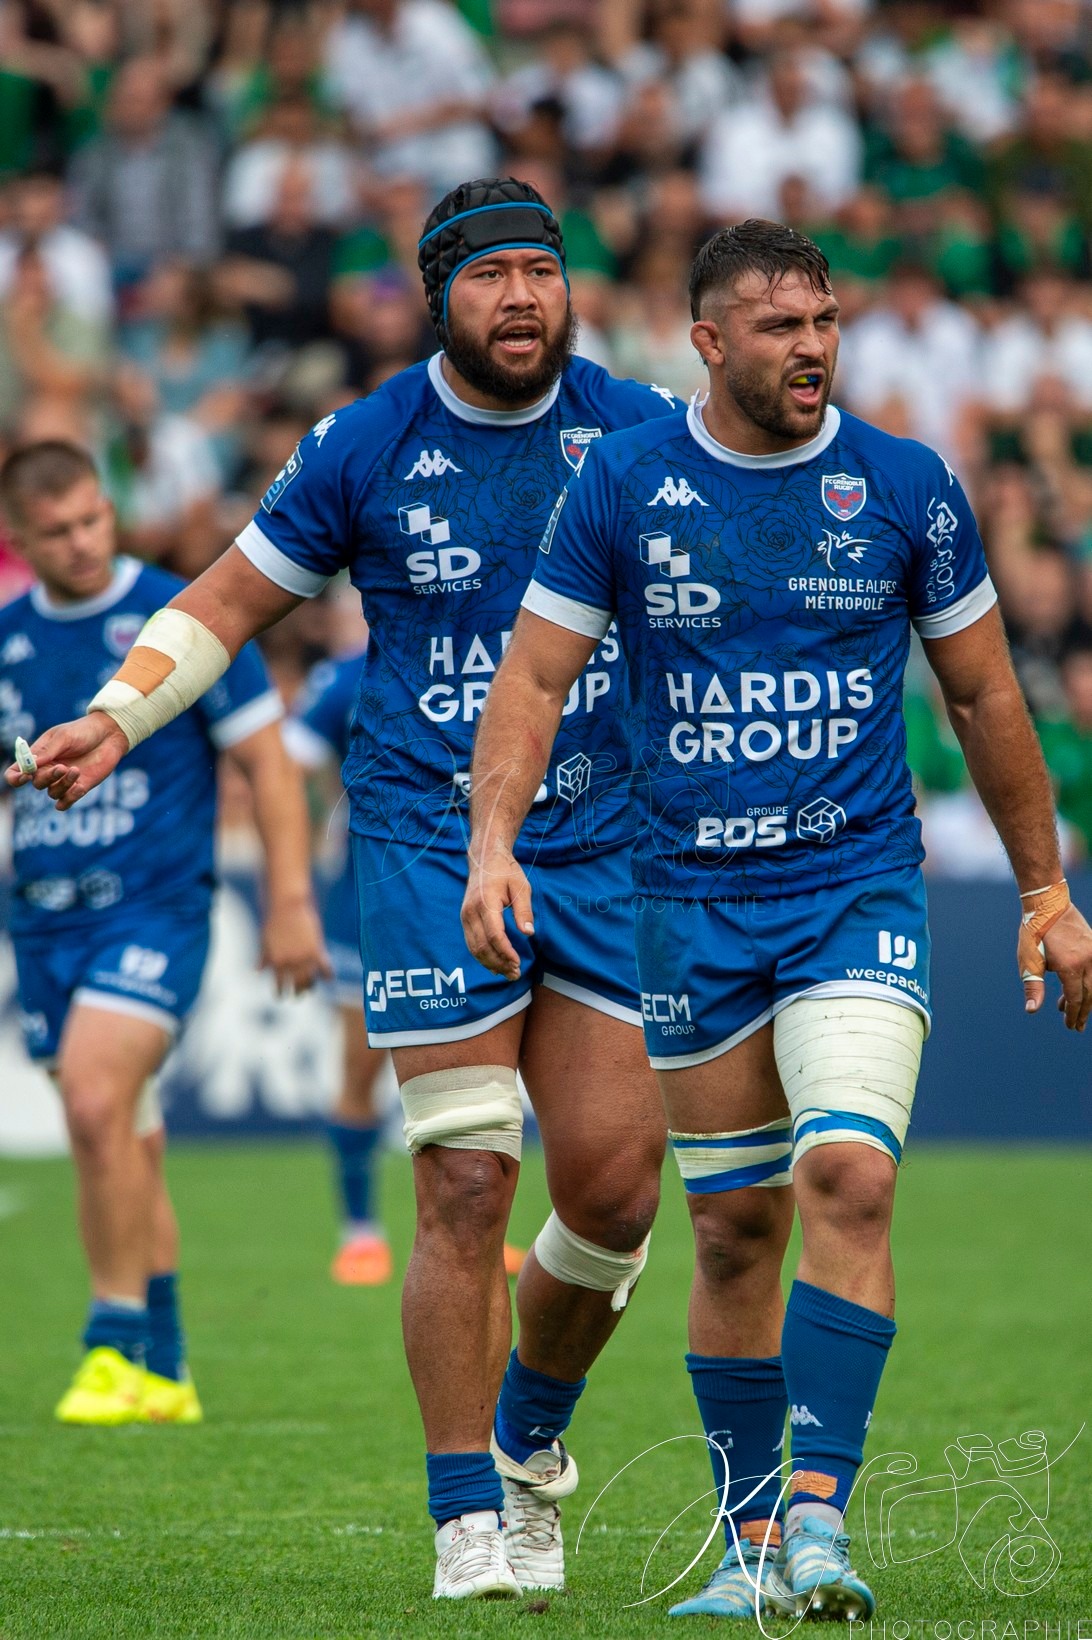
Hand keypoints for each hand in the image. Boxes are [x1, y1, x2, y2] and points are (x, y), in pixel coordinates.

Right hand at [4, 713, 128, 807]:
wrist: (110, 735)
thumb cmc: (83, 732)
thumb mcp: (64, 737)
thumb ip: (48, 751)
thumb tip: (30, 764)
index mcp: (39, 756)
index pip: (15, 772)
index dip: (15, 777)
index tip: (26, 776)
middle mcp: (48, 770)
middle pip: (37, 784)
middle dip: (48, 777)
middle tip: (63, 768)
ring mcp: (63, 781)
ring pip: (52, 793)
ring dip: (63, 785)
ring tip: (77, 770)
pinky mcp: (78, 788)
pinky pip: (65, 803)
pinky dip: (70, 798)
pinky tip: (80, 787)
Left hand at [259, 894, 331, 995]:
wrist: (288, 904)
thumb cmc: (274, 921)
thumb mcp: (265, 941)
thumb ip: (263, 958)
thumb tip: (257, 972)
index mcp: (277, 963)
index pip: (279, 986)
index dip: (280, 993)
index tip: (281, 997)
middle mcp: (291, 963)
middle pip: (296, 986)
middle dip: (297, 994)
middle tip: (297, 997)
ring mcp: (305, 957)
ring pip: (311, 980)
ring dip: (310, 987)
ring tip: (310, 989)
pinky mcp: (318, 949)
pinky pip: (325, 968)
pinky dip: (328, 975)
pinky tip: (328, 978)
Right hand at [461, 842, 532, 980]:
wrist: (484, 858)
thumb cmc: (505, 871)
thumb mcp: (521, 887)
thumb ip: (524, 910)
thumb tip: (528, 933)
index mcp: (485, 903)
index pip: (494, 935)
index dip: (506, 952)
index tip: (518, 963)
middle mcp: (471, 912)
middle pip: (482, 946)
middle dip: (499, 963)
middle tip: (515, 973)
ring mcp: (465, 916)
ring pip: (474, 948)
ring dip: (490, 964)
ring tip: (507, 973)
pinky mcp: (465, 919)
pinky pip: (471, 943)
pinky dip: (482, 957)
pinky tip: (495, 965)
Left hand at [1020, 901, 1091, 1030]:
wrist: (1049, 904)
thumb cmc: (1035, 933)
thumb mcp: (1029, 960)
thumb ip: (1033, 986)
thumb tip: (1032, 1010)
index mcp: (1070, 966)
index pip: (1075, 998)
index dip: (1073, 1014)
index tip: (1070, 1026)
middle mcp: (1087, 960)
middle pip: (1089, 995)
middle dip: (1082, 1012)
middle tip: (1076, 1027)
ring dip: (1086, 1000)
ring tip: (1073, 1011)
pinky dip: (1089, 984)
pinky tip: (1080, 990)